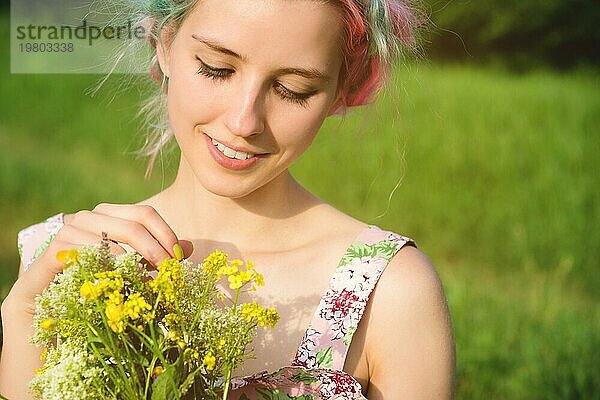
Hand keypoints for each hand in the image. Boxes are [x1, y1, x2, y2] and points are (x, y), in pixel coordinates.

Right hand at [6, 203, 192, 314]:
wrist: (44, 301)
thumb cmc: (91, 282)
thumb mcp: (129, 268)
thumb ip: (156, 256)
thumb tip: (189, 249)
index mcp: (109, 215)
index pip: (146, 214)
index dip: (167, 234)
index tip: (179, 258)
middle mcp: (89, 217)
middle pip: (133, 225)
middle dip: (157, 249)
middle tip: (169, 272)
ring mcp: (69, 230)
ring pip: (112, 238)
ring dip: (136, 261)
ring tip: (149, 280)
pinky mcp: (53, 250)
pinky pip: (87, 252)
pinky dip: (107, 265)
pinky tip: (119, 278)